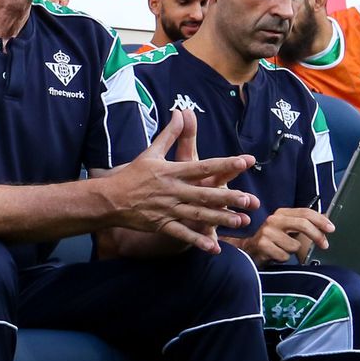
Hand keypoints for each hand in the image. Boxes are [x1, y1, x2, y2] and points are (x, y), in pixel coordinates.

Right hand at [98, 109, 258, 252]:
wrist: (110, 199)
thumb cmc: (132, 174)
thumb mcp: (151, 152)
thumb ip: (170, 134)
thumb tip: (180, 112)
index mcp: (172, 171)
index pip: (203, 167)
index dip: (225, 164)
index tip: (245, 161)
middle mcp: (173, 190)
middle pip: (205, 194)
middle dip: (228, 198)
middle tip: (249, 200)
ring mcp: (168, 209)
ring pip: (198, 215)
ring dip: (219, 219)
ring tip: (239, 222)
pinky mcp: (161, 224)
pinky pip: (182, 234)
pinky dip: (197, 241)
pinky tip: (213, 247)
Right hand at [236, 207, 333, 263]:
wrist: (249, 251)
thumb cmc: (273, 241)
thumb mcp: (288, 229)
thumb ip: (305, 224)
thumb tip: (326, 223)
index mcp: (282, 213)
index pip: (305, 212)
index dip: (321, 220)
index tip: (331, 229)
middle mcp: (273, 220)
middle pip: (302, 224)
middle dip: (316, 235)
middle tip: (324, 245)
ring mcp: (267, 232)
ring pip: (295, 245)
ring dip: (293, 252)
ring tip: (283, 250)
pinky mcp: (262, 245)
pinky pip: (285, 256)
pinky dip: (283, 259)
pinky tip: (275, 255)